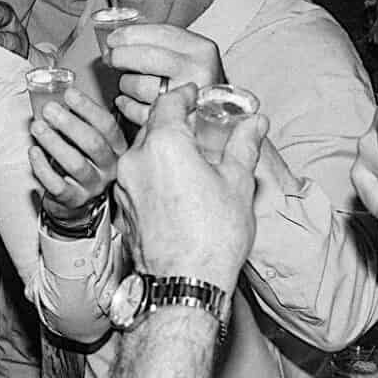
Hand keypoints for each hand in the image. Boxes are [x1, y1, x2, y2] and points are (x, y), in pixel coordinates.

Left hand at [29, 82, 121, 222]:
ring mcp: (93, 186)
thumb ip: (80, 120)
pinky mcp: (74, 199)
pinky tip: (33, 152)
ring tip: (37, 127)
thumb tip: (56, 93)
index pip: (107, 126)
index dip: (88, 108)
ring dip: (54, 143)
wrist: (77, 199)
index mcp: (117, 148)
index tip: (69, 94)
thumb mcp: (88, 140)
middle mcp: (109, 167)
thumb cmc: (82, 160)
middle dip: (70, 124)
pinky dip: (43, 168)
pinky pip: (58, 185)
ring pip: (76, 164)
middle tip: (49, 109)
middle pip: (93, 144)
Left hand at [103, 23, 223, 127]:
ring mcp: (188, 99)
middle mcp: (198, 71)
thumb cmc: (196, 80)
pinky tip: (128, 100)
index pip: (158, 34)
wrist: (219, 113)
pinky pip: (139, 111)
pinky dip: (127, 105)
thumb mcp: (187, 53)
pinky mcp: (176, 121)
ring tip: (129, 82)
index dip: (129, 35)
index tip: (113, 39)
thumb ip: (158, 42)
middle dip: (121, 56)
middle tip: (112, 58)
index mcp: (200, 49)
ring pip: (139, 86)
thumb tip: (116, 42)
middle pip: (146, 58)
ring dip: (126, 83)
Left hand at [114, 84, 262, 281]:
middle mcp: (137, 159)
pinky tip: (174, 185)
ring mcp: (125, 184)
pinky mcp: (122, 206)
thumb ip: (243, 145)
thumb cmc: (213, 236)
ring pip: (142, 152)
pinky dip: (152, 172)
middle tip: (196, 125)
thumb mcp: (237, 183)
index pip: (170, 101)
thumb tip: (256, 122)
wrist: (184, 283)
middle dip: (174, 122)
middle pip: (153, 125)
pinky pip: (136, 177)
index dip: (185, 94)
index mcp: (165, 143)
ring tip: (187, 157)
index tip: (196, 95)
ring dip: (162, 148)